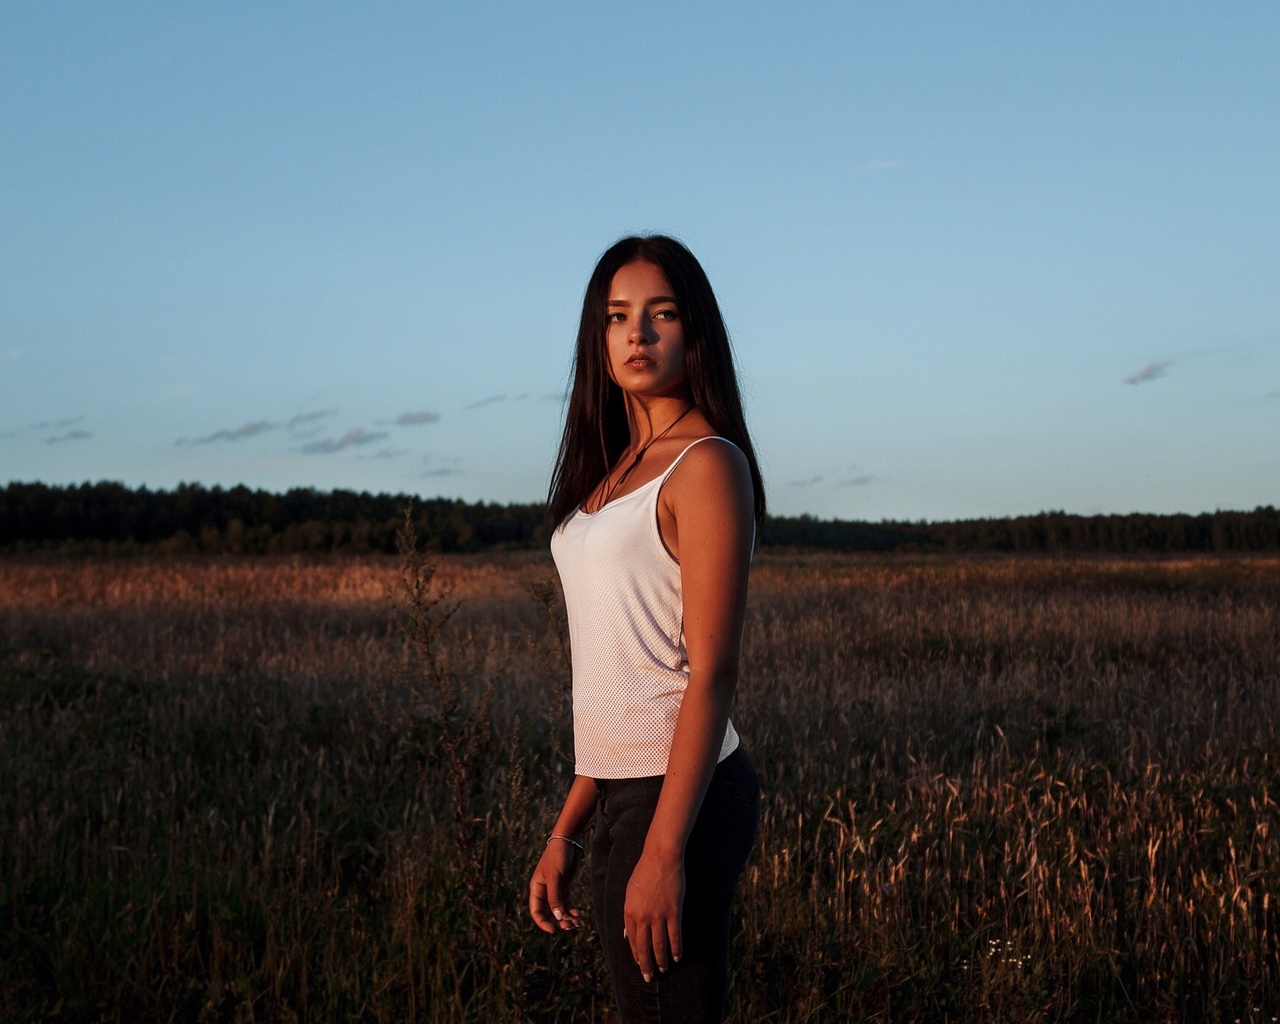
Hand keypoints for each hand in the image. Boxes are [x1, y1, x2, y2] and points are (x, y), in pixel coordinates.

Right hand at [529, 837, 583, 933]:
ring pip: (559, 909)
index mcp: (536, 888)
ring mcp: (555, 889)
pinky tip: (579, 915)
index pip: (536, 911)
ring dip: (567, 918)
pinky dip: (572, 910)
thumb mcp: (555, 877)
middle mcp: (544, 891)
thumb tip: (557, 918)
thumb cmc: (557, 856)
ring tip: (577, 923)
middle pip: (549, 913)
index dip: (543, 923)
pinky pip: (566, 903)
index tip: (554, 931)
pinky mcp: (564, 886)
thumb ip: (555, 898)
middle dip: (558, 922)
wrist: (568, 840)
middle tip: (570, 927)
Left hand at [623, 848, 684, 981]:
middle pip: (644, 947)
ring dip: (661, 960)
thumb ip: (628, 915)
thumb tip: (627, 935)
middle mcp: (642, 917)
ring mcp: (658, 916)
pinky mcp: (673, 912)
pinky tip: (677, 957)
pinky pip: (675, 936)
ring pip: (659, 945)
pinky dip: (676, 949)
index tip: (640, 964)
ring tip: (663, 970)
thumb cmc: (644, 873)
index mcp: (629, 912)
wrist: (660, 858)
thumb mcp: (629, 893)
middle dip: (646, 965)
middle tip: (648, 977)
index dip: (636, 954)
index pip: (632, 940)